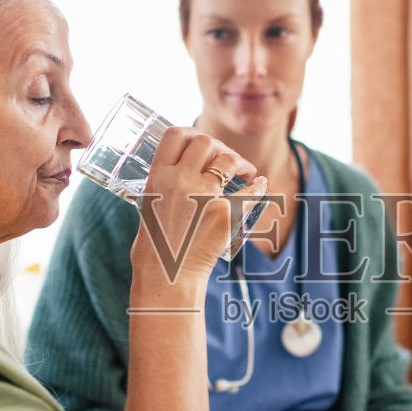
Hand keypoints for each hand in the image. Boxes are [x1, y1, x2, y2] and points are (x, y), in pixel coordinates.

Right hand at [132, 127, 263, 286]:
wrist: (166, 277)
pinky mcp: (226, 213)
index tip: (202, 142)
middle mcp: (180, 181)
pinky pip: (249, 191)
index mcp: (157, 177)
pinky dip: (258, 185)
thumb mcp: (151, 206)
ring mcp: (204, 195)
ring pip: (228, 159)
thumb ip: (167, 185)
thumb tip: (185, 171)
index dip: (192, 133)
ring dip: (239, 161)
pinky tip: (260, 183)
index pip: (175, 135)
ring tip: (245, 170)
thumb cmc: (156, 248)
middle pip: (205, 142)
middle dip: (220, 146)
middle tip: (228, 159)